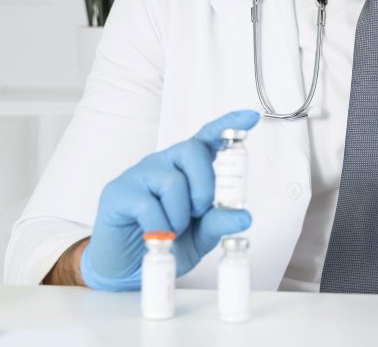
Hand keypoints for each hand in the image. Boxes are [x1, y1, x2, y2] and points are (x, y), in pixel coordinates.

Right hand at [80, 109, 259, 290]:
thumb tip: (243, 217)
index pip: (208, 136)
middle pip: (192, 150)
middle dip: (204, 185)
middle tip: (199, 212)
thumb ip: (219, 222)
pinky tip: (155, 237)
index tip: (250, 118)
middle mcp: (165, 163)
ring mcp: (140, 174)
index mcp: (188, 167)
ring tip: (172, 231)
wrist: (127, 269)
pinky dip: (159, 227)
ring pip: (172, 180)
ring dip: (180, 214)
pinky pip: (147, 204)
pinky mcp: (118, 191)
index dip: (229, 124)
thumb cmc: (166, 242)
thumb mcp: (200, 236)